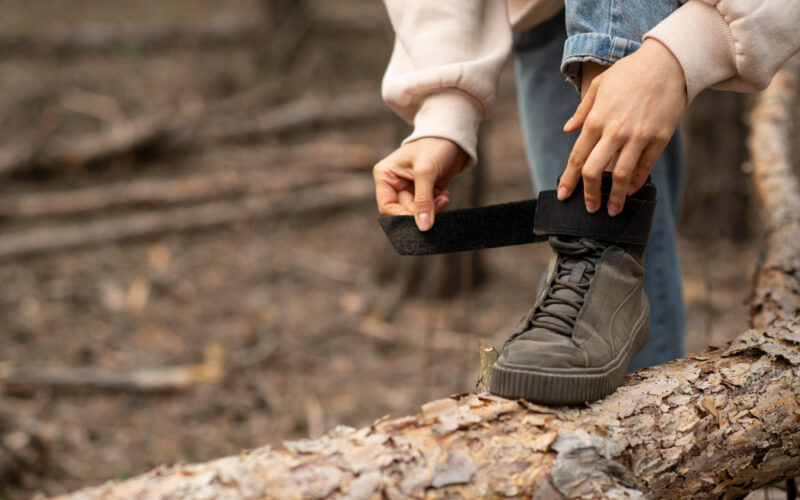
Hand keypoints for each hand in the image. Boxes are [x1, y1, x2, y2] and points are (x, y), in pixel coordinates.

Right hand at [373, 137, 466, 230]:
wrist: (453, 137)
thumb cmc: (434, 145)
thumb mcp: (426, 172)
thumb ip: (423, 201)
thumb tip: (423, 226)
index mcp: (385, 176)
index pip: (387, 207)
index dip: (402, 217)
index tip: (420, 222)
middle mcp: (394, 185)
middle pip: (403, 213)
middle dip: (421, 213)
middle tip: (437, 206)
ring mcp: (410, 190)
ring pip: (417, 214)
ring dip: (432, 210)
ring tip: (443, 198)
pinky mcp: (424, 194)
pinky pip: (428, 210)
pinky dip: (437, 207)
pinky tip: (444, 195)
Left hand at [558, 39, 686, 215]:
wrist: (667, 62)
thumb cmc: (629, 72)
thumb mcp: (598, 86)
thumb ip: (582, 111)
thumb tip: (568, 130)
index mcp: (596, 119)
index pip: (577, 158)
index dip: (569, 180)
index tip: (564, 195)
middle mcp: (615, 131)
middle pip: (595, 172)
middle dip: (589, 194)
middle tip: (589, 208)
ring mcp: (638, 136)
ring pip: (621, 175)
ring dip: (615, 197)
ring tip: (612, 210)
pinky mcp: (659, 138)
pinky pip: (645, 166)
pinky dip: (637, 181)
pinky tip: (631, 190)